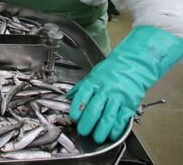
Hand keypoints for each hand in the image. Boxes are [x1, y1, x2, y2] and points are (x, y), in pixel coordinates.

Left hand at [66, 26, 182, 142]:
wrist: (134, 65)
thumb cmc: (112, 69)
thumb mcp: (93, 74)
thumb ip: (81, 87)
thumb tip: (68, 96)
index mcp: (94, 83)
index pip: (82, 98)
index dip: (76, 110)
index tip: (74, 118)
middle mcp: (105, 90)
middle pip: (94, 110)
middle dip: (87, 124)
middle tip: (83, 131)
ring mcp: (118, 98)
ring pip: (108, 117)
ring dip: (101, 130)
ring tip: (97, 137)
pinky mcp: (129, 104)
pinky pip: (122, 119)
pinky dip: (116, 129)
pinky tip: (112, 134)